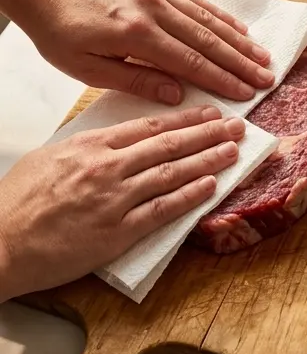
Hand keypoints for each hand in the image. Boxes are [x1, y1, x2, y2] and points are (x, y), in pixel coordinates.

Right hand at [0, 106, 242, 300]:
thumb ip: (89, 151)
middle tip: (236, 127)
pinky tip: (212, 185)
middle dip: (206, 134)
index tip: (209, 113)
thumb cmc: (22, 203)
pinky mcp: (120, 230)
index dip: (184, 119)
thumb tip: (119, 145)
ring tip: (233, 151)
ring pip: (171, 173)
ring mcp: (115, 199)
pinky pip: (163, 209)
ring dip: (207, 160)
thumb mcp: (53, 160)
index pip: (147, 127)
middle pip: (167, 145)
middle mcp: (106, 167)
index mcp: (88, 146)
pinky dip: (190, 196)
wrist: (3, 241)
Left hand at [11, 0, 273, 102]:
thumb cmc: (58, 30)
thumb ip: (136, 82)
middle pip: (207, 40)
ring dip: (238, 40)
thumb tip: (178, 96)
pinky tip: (239, 29)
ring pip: (206, 19)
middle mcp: (150, 8)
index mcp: (135, 33)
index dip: (222, 80)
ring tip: (263, 58)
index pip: (191, 62)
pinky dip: (219, 16)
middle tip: (267, 79)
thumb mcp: (87, 68)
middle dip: (241, 62)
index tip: (247, 95)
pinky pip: (193, 1)